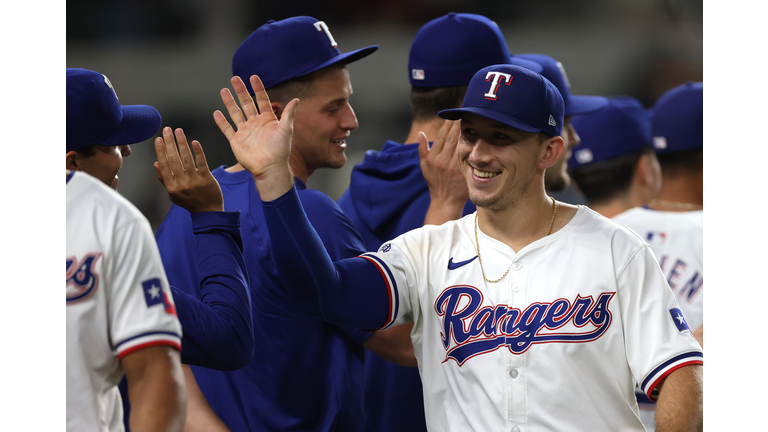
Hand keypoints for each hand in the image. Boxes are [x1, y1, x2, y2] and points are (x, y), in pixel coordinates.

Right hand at [154, 127, 223, 212]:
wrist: (208, 212)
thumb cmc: (189, 201)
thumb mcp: (173, 193)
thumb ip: (164, 178)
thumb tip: (156, 163)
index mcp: (171, 186)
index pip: (164, 165)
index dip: (160, 151)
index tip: (158, 139)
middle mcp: (181, 183)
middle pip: (173, 159)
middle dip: (169, 143)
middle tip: (167, 130)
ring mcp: (194, 181)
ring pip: (186, 159)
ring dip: (181, 143)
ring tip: (178, 131)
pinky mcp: (207, 178)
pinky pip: (201, 163)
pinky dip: (198, 152)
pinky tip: (194, 142)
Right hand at [213, 75, 298, 200]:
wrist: (269, 168)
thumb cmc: (280, 150)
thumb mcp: (286, 129)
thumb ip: (289, 114)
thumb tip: (297, 99)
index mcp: (268, 120)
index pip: (261, 100)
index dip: (258, 88)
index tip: (253, 77)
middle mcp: (255, 123)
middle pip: (246, 103)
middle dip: (240, 91)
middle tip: (235, 78)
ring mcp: (245, 132)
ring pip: (235, 113)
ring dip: (229, 102)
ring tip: (224, 90)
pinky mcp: (236, 141)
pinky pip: (227, 129)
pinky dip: (221, 122)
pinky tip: (216, 113)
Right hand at [419, 120, 467, 224]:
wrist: (445, 200)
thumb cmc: (435, 183)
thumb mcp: (424, 167)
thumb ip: (422, 149)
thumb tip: (420, 133)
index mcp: (433, 158)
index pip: (442, 136)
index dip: (448, 123)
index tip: (453, 114)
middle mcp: (443, 160)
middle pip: (452, 136)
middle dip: (459, 122)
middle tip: (466, 110)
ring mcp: (454, 165)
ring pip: (461, 143)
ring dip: (467, 130)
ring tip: (473, 118)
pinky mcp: (463, 170)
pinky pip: (468, 154)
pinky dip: (472, 143)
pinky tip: (478, 135)